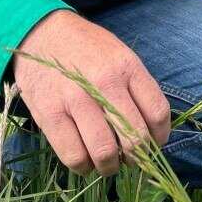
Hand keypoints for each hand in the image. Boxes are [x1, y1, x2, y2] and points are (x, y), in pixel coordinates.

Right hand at [13, 9, 170, 176]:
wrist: (41, 34)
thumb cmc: (86, 49)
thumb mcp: (119, 56)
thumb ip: (136, 88)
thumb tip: (151, 131)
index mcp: (127, 67)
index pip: (157, 112)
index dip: (160, 137)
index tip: (154, 143)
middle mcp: (104, 82)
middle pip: (134, 138)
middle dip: (137, 158)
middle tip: (130, 159)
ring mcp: (75, 99)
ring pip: (105, 152)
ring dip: (110, 167)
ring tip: (107, 162)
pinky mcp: (50, 114)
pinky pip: (74, 156)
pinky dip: (83, 167)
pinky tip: (84, 159)